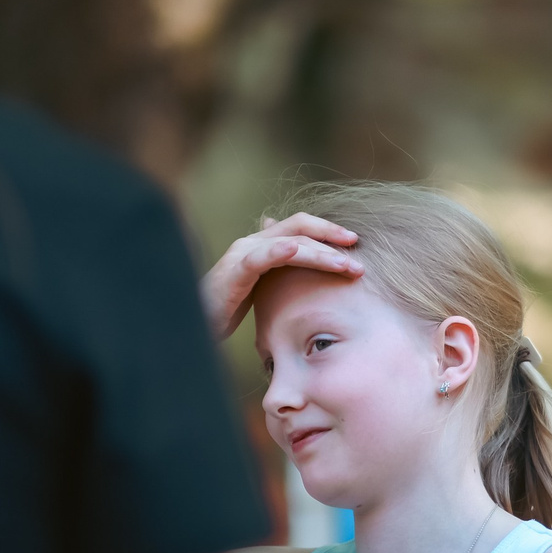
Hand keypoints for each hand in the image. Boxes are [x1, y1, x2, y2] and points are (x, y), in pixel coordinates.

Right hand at [200, 213, 361, 340]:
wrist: (192, 325)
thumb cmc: (226, 312)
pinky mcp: (234, 270)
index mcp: (263, 247)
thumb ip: (279, 278)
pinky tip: (300, 251)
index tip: (355, 245)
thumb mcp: (260, 293)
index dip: (329, 233)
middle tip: (359, 251)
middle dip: (332, 237)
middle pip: (300, 227)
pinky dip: (281, 251)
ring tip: (345, 265)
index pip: (301, 230)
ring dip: (321, 252)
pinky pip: (262, 257)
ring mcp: (243, 254)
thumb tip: (301, 273)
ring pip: (289, 242)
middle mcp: (254, 244)